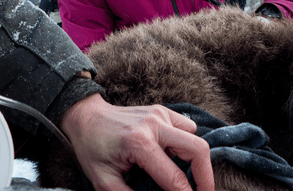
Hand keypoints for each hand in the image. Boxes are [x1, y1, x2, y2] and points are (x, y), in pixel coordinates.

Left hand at [59, 94, 213, 190]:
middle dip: (206, 179)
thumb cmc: (92, 149)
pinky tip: (174, 155)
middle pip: (198, 151)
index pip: (175, 178)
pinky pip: (187, 127)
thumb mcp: (103, 181)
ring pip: (195, 138)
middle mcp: (154, 125)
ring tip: (187, 178)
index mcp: (139, 144)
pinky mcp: (162, 110)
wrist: (86, 117)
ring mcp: (160, 114)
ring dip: (197, 161)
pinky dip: (188, 144)